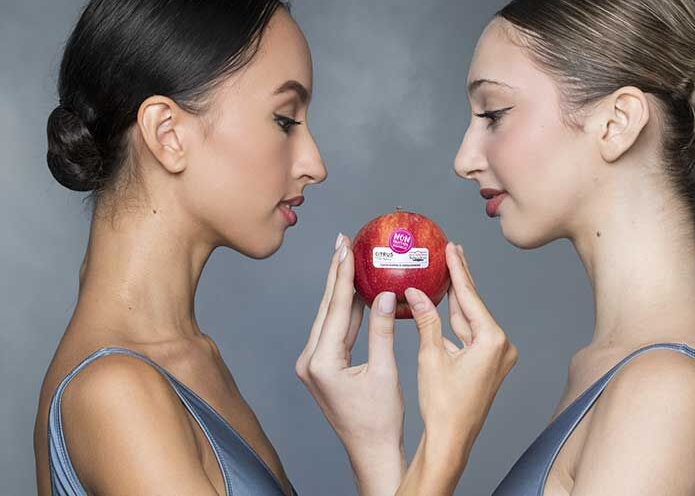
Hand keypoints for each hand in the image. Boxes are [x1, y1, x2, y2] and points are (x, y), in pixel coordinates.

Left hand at [295, 233, 405, 495]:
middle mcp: (310, 361)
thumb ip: (381, 331)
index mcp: (321, 362)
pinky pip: (334, 331)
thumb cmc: (380, 420)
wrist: (370, 452)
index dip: (343, 275)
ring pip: (329, 318)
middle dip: (336, 273)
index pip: (336, 308)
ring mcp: (313, 365)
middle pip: (326, 308)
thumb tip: (383, 294)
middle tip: (343, 241)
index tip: (347, 247)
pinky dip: (346, 311)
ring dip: (340, 290)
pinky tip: (356, 292)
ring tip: (349, 258)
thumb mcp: (385, 372)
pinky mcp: (321, 368)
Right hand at [405, 242, 518, 466]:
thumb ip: (425, 321)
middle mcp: (502, 347)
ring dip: (457, 301)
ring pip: (472, 321)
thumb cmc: (443, 405)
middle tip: (453, 251)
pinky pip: (471, 336)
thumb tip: (414, 293)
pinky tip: (444, 308)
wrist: (451, 441)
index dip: (458, 271)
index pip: (470, 298)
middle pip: (474, 306)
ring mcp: (498, 357)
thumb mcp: (431, 357)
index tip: (451, 248)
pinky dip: (456, 323)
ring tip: (447, 273)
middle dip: (461, 279)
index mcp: (492, 341)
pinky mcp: (490, 365)